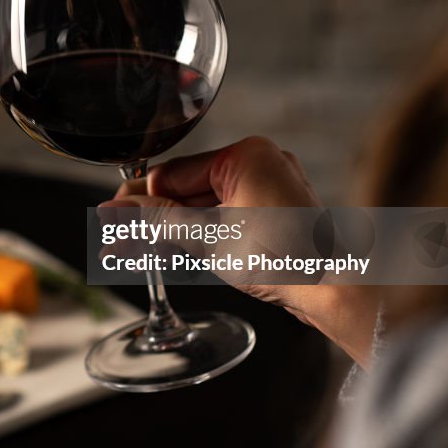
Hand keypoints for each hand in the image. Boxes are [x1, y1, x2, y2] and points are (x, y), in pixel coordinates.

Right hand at [105, 137, 378, 365]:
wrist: (335, 291)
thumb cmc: (284, 260)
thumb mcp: (208, 238)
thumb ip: (158, 221)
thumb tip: (118, 212)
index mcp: (247, 155)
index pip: (175, 173)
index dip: (140, 198)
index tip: (112, 216)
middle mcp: (260, 163)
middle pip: (186, 190)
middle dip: (150, 218)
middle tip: (116, 238)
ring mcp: (269, 189)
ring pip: (202, 207)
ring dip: (169, 230)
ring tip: (131, 250)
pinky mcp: (273, 214)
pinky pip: (224, 217)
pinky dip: (197, 233)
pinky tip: (165, 250)